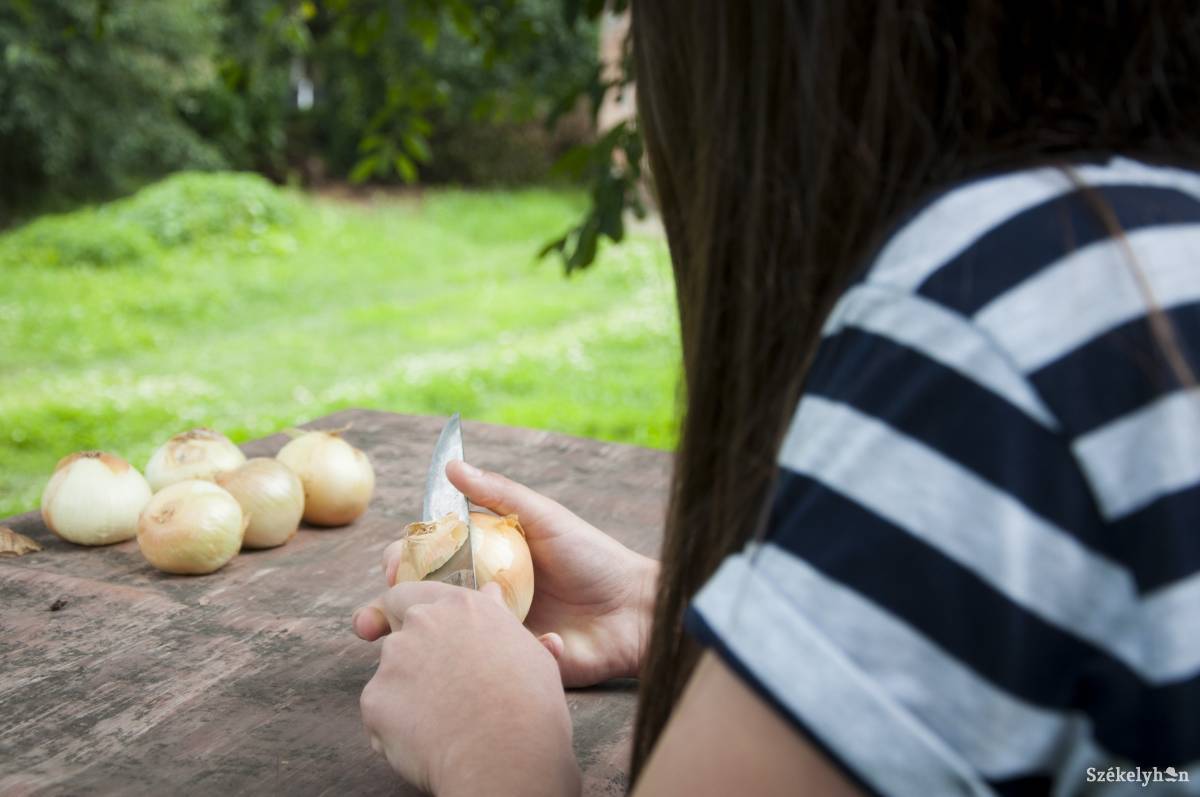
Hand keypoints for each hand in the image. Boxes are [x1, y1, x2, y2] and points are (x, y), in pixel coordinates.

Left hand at [355, 580, 579, 795]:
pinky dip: (397, 726)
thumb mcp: (527, 650)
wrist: (506, 755)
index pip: (411, 593)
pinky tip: (429, 741)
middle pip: (400, 633)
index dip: (411, 613)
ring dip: (407, 693)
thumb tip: (490, 591)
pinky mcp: (374, 698)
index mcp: (461, 606)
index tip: (423, 635)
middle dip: (414, 657)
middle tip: (443, 689)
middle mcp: (422, 622)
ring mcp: (394, 659)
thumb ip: (498, 618)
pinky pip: (381, 712)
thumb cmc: (529, 705)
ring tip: (445, 720)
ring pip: (391, 675)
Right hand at [381, 461, 657, 686]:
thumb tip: (450, 465)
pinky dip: (480, 658)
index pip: (425, 561)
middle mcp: (479, 600)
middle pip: (418, 606)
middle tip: (375, 616)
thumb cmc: (592, 557)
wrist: (634, 610)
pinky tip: (501, 646)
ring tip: (388, 642)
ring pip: (437, 644)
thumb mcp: (542, 517)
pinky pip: (480, 668)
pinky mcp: (508, 669)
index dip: (400, 562)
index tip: (392, 563)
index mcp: (481, 563)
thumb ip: (497, 493)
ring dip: (409, 645)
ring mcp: (491, 637)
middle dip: (385, 611)